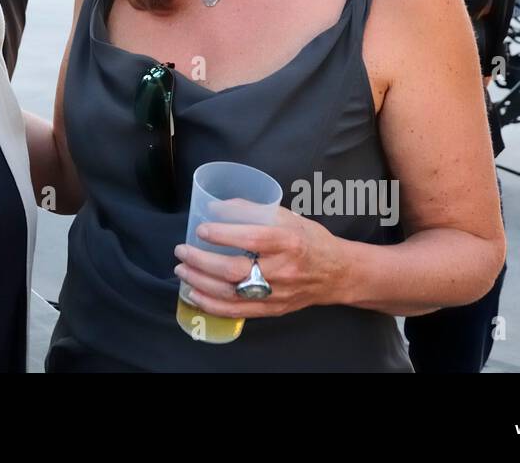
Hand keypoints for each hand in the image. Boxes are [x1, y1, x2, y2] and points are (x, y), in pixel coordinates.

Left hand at [173, 206, 348, 318]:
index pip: (252, 238)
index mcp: (289, 241)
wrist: (338, 274)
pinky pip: (237, 311)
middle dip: (202, 261)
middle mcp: (283, 269)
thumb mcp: (288, 216)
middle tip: (182, 250)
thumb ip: (253, 210)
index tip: (201, 229)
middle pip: (236, 269)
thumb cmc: (309, 239)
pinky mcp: (273, 309)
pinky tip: (194, 294)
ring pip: (232, 293)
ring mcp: (277, 293)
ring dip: (200, 282)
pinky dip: (212, 304)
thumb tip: (216, 207)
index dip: (223, 234)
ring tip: (181, 270)